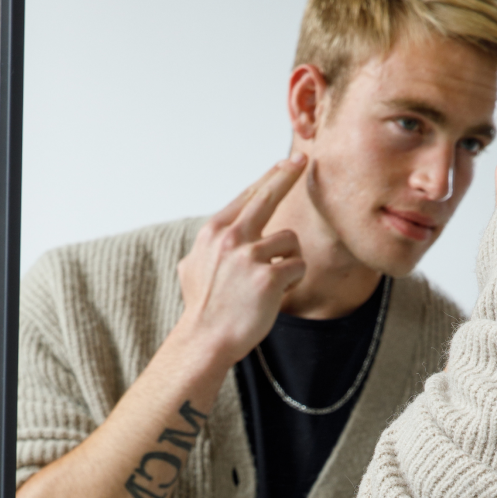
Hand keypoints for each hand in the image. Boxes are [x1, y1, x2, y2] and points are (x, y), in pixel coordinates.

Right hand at [176, 155, 307, 364]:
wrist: (205, 339)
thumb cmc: (202, 308)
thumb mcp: (192, 267)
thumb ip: (209, 246)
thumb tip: (216, 236)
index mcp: (214, 231)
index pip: (248, 196)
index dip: (270, 177)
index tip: (286, 161)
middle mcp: (231, 237)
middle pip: (268, 195)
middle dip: (287, 174)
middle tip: (304, 159)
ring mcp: (250, 255)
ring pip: (290, 241)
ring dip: (288, 261)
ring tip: (270, 283)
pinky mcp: (269, 277)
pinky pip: (297, 267)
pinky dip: (292, 282)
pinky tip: (276, 296)